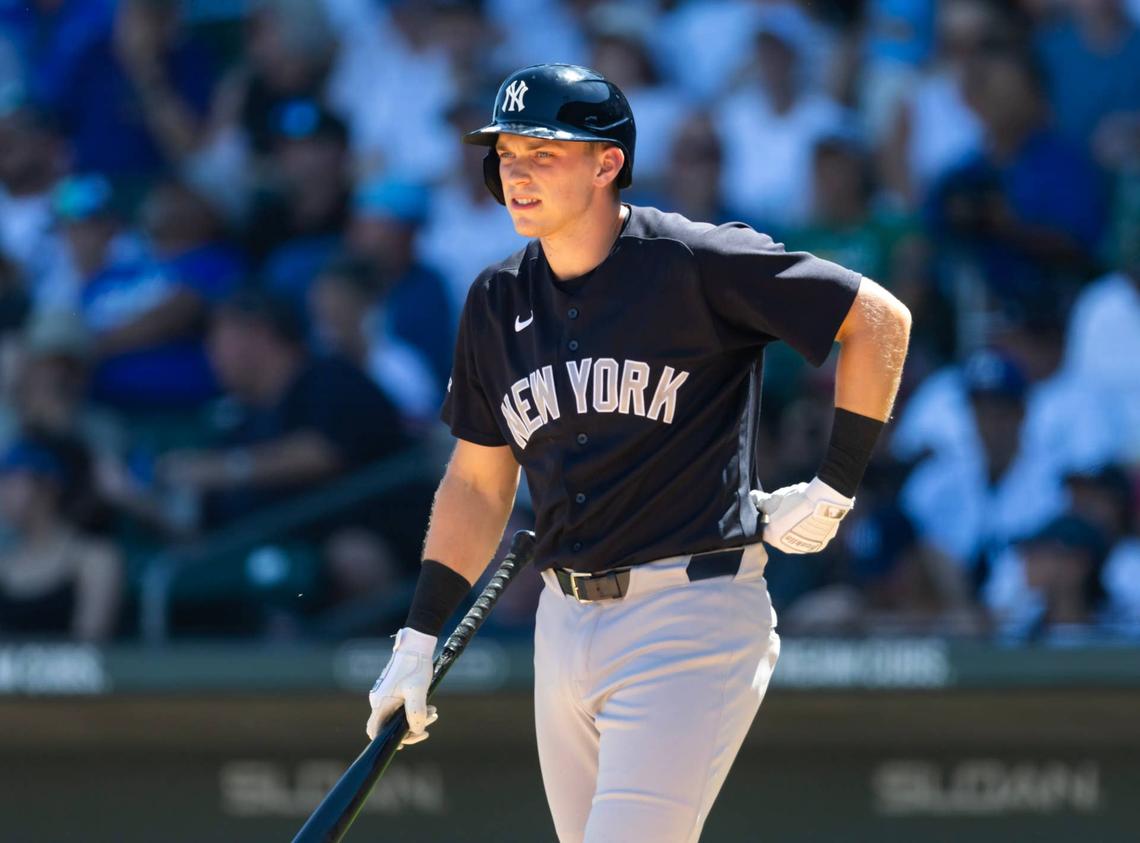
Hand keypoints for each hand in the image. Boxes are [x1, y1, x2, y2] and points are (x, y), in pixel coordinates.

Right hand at [366, 627, 438, 747]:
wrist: (416, 644)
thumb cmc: (415, 666)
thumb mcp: (418, 692)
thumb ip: (416, 714)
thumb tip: (417, 731)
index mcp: (380, 703)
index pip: (375, 731)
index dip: (388, 741)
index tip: (406, 741)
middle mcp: (380, 701)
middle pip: (389, 726)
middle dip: (410, 729)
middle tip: (428, 726)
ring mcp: (386, 695)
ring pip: (398, 717)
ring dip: (416, 718)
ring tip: (434, 712)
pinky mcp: (394, 691)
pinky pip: (401, 708)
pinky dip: (415, 710)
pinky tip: (429, 706)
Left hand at [750, 477, 853, 553]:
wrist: (823, 503)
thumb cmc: (793, 501)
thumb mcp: (773, 499)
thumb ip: (760, 501)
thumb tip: (752, 497)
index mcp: (771, 538)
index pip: (765, 528)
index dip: (768, 517)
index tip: (774, 508)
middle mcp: (786, 548)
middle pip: (781, 533)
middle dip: (782, 522)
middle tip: (789, 508)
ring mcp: (803, 548)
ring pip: (796, 536)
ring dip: (797, 527)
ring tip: (803, 511)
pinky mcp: (818, 545)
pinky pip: (811, 538)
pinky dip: (811, 529)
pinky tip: (813, 517)